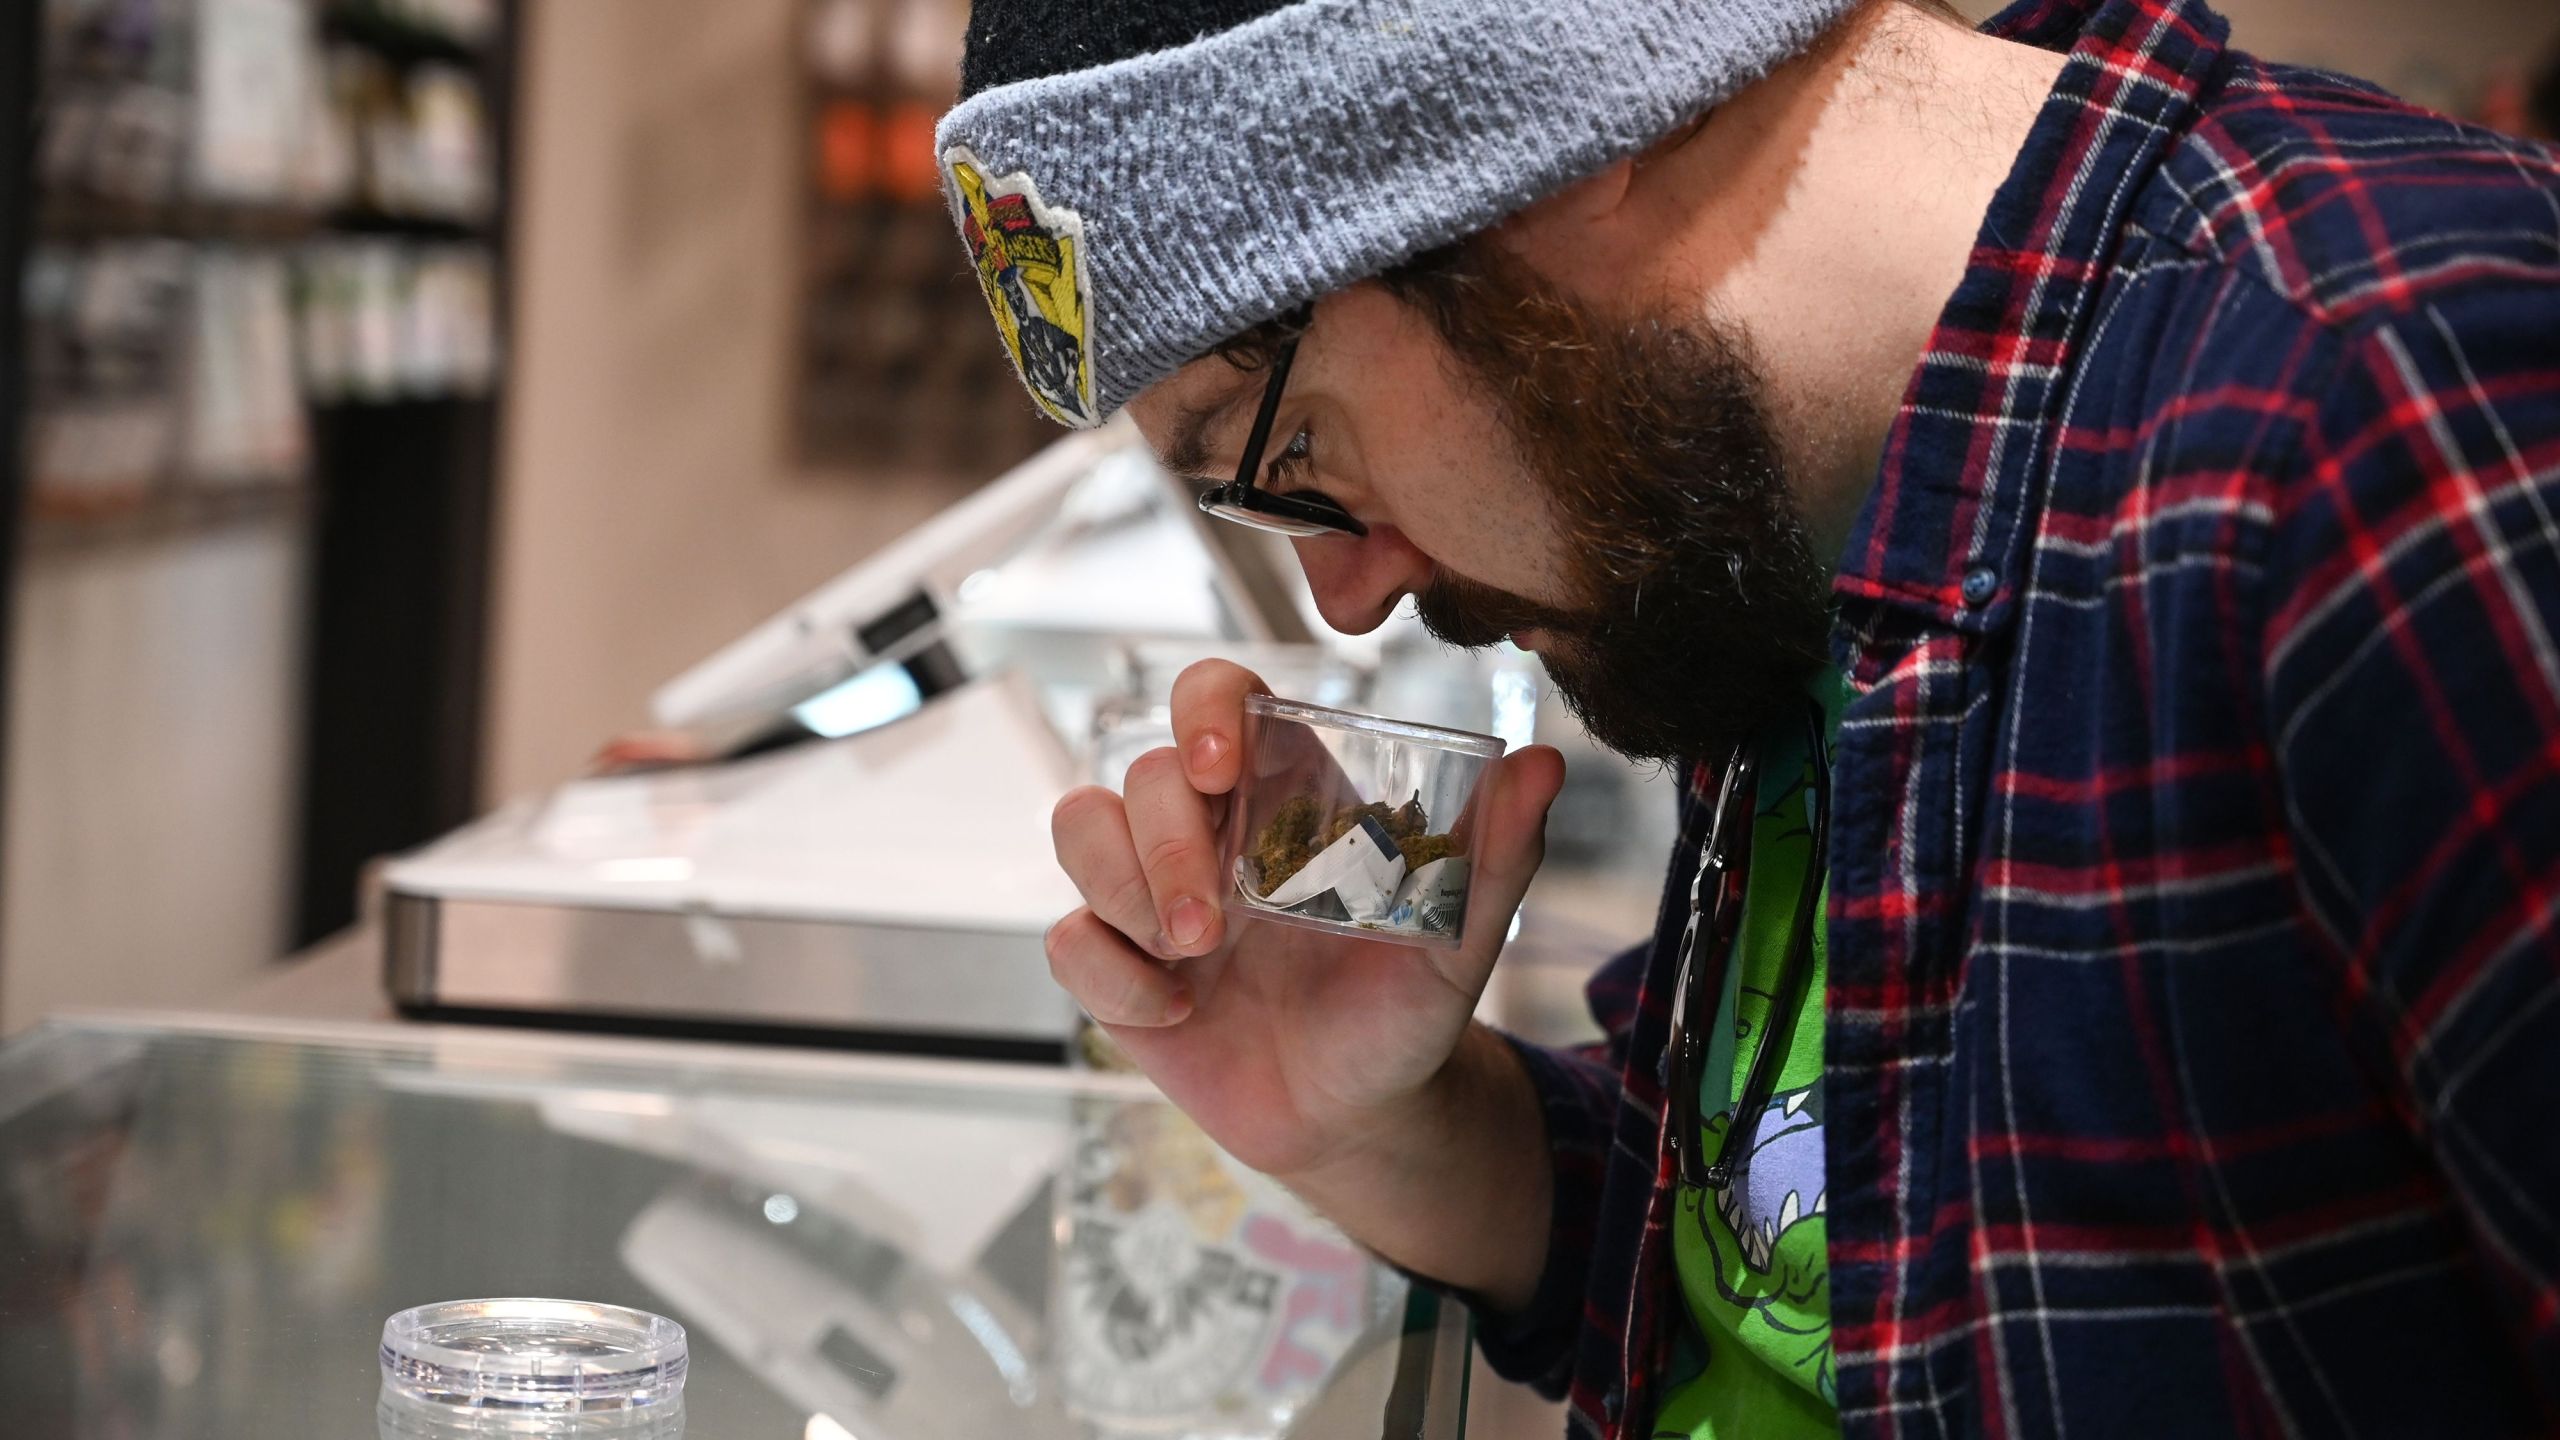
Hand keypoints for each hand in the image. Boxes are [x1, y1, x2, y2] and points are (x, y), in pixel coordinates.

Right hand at [1047, 659, 1565, 1182]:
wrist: (1359, 1120)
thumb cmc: (1404, 1013)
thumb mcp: (1459, 938)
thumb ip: (1496, 853)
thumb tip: (1542, 763)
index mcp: (1282, 795)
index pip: (1213, 697)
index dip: (1197, 710)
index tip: (1218, 766)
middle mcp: (1208, 829)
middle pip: (1138, 776)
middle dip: (1164, 845)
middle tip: (1213, 924)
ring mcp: (1152, 894)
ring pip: (1078, 829)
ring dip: (1123, 892)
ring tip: (1194, 958)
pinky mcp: (1117, 965)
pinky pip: (1067, 939)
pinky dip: (1112, 979)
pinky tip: (1176, 1013)